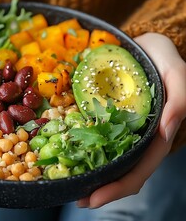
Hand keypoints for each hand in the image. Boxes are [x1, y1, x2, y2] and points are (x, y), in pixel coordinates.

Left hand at [78, 33, 185, 207]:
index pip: (140, 170)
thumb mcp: (176, 73)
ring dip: (90, 173)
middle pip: (121, 170)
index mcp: (156, 134)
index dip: (118, 188)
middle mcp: (138, 136)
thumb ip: (179, 100)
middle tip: (76, 197)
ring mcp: (122, 127)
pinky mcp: (108, 116)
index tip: (93, 199)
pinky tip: (70, 152)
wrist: (143, 44)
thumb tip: (164, 131)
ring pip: (108, 158)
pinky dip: (84, 148)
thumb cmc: (163, 57)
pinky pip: (96, 136)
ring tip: (68, 181)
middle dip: (100, 188)